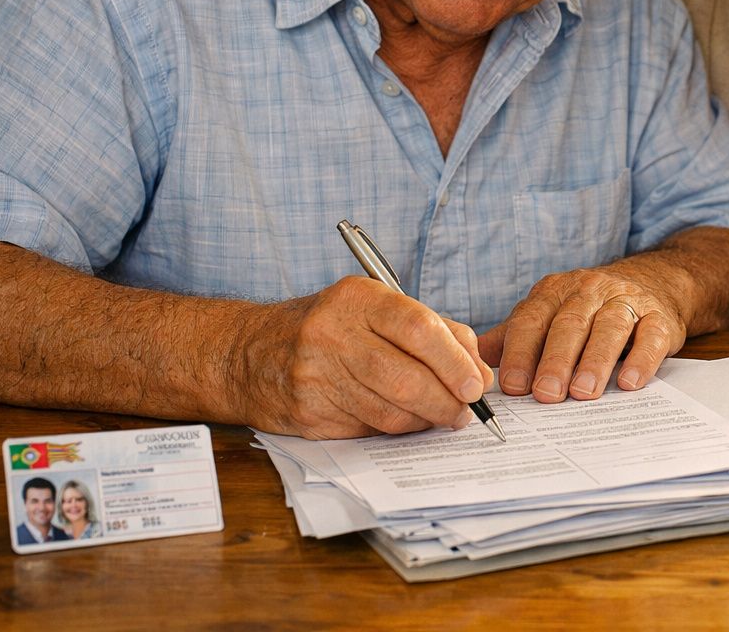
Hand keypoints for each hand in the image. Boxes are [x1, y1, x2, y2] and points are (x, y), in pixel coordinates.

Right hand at [236, 276, 493, 438]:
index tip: (476, 383)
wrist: (249, 353)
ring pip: (390, 411)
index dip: (454, 361)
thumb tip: (479, 370)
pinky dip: (396, 429)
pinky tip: (405, 420)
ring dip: (426, 420)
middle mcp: (333, 333)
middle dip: (447, 400)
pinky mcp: (308, 414)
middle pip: (406, 377)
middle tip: (466, 411)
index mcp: (357, 298)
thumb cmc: (329, 327)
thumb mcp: (374, 308)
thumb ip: (432, 329)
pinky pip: (368, 429)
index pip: (419, 328)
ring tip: (443, 416)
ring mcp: (316, 376)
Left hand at [477, 259, 688, 402]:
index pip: (532, 319)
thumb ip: (513, 337)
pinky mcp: (659, 317)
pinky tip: (629, 382)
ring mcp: (626, 301)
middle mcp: (589, 291)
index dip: (522, 352)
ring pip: (609, 328)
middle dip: (556, 360)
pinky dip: (641, 359)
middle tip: (546, 394)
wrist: (653, 283)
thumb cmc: (589, 310)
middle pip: (570, 324)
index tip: (514, 386)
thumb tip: (470, 360)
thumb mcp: (549, 314)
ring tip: (583, 392)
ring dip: (595, 361)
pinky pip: (651, 336)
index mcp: (554, 292)